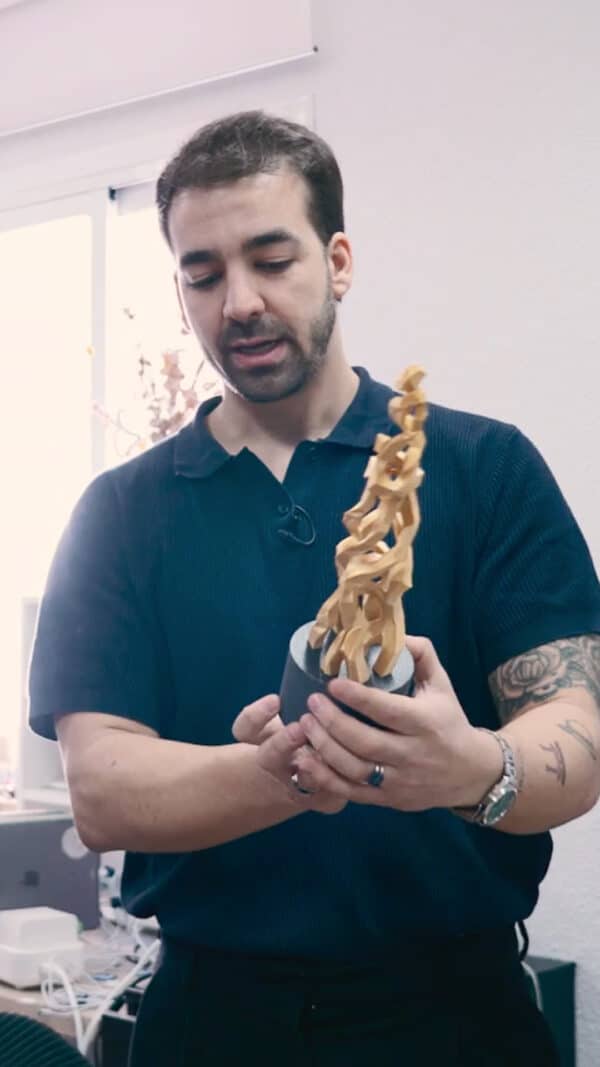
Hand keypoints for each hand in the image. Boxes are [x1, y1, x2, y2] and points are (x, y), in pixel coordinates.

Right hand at [232, 694, 347, 814]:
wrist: (305, 780)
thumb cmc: (306, 730)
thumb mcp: (295, 713)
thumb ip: (304, 696)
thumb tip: (330, 664)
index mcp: (262, 739)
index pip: (245, 730)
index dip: (256, 717)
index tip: (275, 700)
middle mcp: (275, 763)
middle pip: (268, 757)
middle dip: (283, 743)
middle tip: (300, 728)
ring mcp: (297, 785)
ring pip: (298, 779)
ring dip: (313, 767)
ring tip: (327, 754)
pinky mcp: (323, 800)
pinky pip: (329, 797)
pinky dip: (338, 788)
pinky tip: (352, 776)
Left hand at [290, 636, 502, 811]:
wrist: (470, 773)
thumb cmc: (449, 721)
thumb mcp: (441, 685)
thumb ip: (422, 655)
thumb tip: (395, 634)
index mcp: (424, 723)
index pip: (386, 711)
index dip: (357, 697)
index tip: (332, 683)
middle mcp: (411, 754)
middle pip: (364, 742)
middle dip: (332, 722)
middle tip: (310, 703)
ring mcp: (398, 781)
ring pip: (354, 769)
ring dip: (323, 748)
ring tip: (304, 725)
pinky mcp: (387, 800)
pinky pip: (351, 792)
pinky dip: (324, 777)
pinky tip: (305, 758)